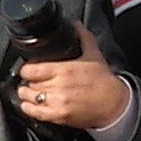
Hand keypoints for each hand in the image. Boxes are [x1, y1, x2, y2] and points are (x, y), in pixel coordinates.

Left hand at [14, 24, 133, 133]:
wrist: (114, 105)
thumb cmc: (104, 81)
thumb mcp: (94, 55)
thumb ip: (83, 38)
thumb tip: (76, 24)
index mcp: (64, 70)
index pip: (31, 69)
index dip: (26, 69)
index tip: (28, 69)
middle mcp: (58, 86)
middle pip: (29, 83)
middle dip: (28, 81)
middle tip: (31, 80)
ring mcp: (57, 102)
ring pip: (29, 97)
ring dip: (26, 94)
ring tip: (29, 91)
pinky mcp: (59, 116)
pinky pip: (35, 113)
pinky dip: (28, 108)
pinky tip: (29, 104)